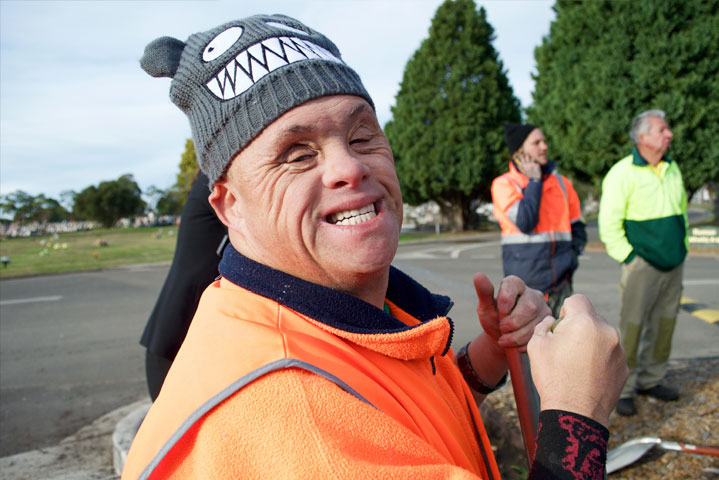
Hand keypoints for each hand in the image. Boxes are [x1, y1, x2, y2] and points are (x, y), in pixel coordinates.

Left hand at [474, 274, 549, 351]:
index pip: (513, 284)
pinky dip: (525, 343)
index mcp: (515, 284)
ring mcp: (543, 308)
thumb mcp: (485, 308)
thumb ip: (484, 293)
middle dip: (513, 322)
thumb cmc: (494, 319)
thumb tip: (478, 275)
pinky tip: (516, 345)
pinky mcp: (548, 323)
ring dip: (517, 336)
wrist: (504, 338)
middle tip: (502, 329)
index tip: (500, 312)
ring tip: (505, 340)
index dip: (505, 300)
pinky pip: (540, 334)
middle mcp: (533, 293)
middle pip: (529, 306)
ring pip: (536, 322)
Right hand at [515, 152, 540, 179]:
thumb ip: (521, 169)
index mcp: (524, 165)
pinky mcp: (537, 165)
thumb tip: (518, 165)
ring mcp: (532, 164)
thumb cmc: (529, 176)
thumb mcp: (524, 173)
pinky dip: (537, 162)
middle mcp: (528, 164)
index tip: (522, 155)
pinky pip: (537, 161)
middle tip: (529, 157)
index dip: (522, 155)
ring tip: (533, 160)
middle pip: (527, 156)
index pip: (522, 158)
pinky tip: (537, 164)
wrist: (535, 180)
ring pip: (532, 158)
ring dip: (533, 158)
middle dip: (528, 156)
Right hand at [527, 295, 627, 426]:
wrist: (574, 413)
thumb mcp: (536, 345)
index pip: (577, 299)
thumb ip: (543, 325)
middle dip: (578, 327)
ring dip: (590, 343)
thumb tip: (552, 321)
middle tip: (565, 348)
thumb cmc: (553, 378)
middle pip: (591, 318)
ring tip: (576, 365)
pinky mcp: (624, 367)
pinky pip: (610, 354)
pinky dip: (600, 359)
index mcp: (585, 322)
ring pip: (602, 336)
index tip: (560, 326)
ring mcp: (619, 350)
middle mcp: (607, 331)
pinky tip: (587, 375)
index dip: (566, 310)